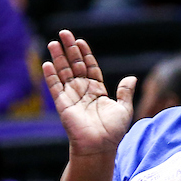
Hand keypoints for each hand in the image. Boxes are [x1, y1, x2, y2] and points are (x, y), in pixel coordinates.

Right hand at [44, 30, 135, 156]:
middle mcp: (83, 91)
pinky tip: (47, 63)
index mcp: (97, 90)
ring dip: (58, 58)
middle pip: (74, 65)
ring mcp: (72, 97)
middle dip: (69, 49)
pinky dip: (51, 76)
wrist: (100, 147)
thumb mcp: (124, 109)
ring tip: (53, 43)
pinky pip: (55, 88)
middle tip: (64, 33)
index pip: (89, 67)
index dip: (85, 54)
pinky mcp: (63, 105)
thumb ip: (125, 92)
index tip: (80, 41)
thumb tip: (132, 77)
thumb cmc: (113, 132)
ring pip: (63, 73)